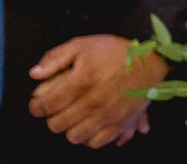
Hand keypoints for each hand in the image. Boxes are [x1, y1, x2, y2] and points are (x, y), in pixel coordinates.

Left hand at [29, 34, 165, 146]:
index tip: (37, 104)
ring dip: (70, 128)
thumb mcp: (84, 44)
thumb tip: (34, 74)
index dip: (36, 106)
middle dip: (52, 117)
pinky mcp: (120, 123)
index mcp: (81, 81)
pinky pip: (96, 142)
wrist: (152, 59)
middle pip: (57, 124)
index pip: (46, 105)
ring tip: (73, 117)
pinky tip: (89, 125)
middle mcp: (93, 101)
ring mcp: (107, 115)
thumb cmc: (117, 51)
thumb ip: (56, 58)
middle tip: (57, 109)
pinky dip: (89, 137)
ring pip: (74, 136)